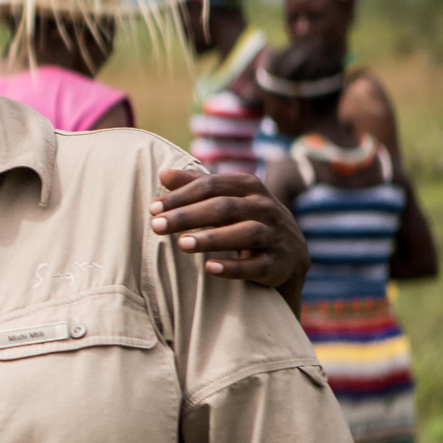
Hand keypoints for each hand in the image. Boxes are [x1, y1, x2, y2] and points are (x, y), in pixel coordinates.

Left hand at [151, 168, 307, 292]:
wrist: (288, 254)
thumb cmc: (246, 220)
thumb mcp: (226, 199)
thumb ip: (197, 186)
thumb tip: (163, 174)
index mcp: (249, 187)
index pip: (211, 186)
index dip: (181, 196)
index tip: (153, 208)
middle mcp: (265, 208)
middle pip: (224, 208)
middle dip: (188, 216)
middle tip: (156, 226)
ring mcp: (275, 236)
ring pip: (245, 233)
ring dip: (212, 238)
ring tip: (182, 244)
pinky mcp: (278, 264)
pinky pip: (257, 265)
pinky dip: (234, 267)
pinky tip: (210, 268)